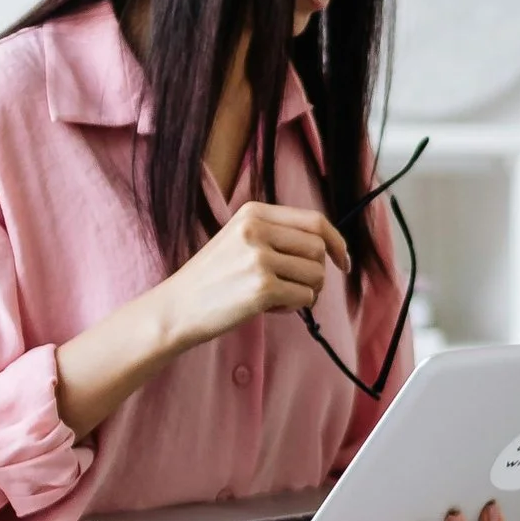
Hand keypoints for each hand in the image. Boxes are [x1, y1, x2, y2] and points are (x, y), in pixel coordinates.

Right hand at [159, 200, 350, 352]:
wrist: (177, 307)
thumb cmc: (212, 279)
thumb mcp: (239, 239)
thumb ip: (276, 235)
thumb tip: (326, 247)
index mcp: (253, 212)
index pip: (314, 221)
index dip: (336, 242)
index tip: (342, 261)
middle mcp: (257, 230)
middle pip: (319, 249)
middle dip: (316, 273)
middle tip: (295, 288)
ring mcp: (259, 258)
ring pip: (316, 275)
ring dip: (306, 292)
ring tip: (277, 297)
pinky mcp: (262, 288)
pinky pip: (305, 298)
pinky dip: (294, 307)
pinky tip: (270, 308)